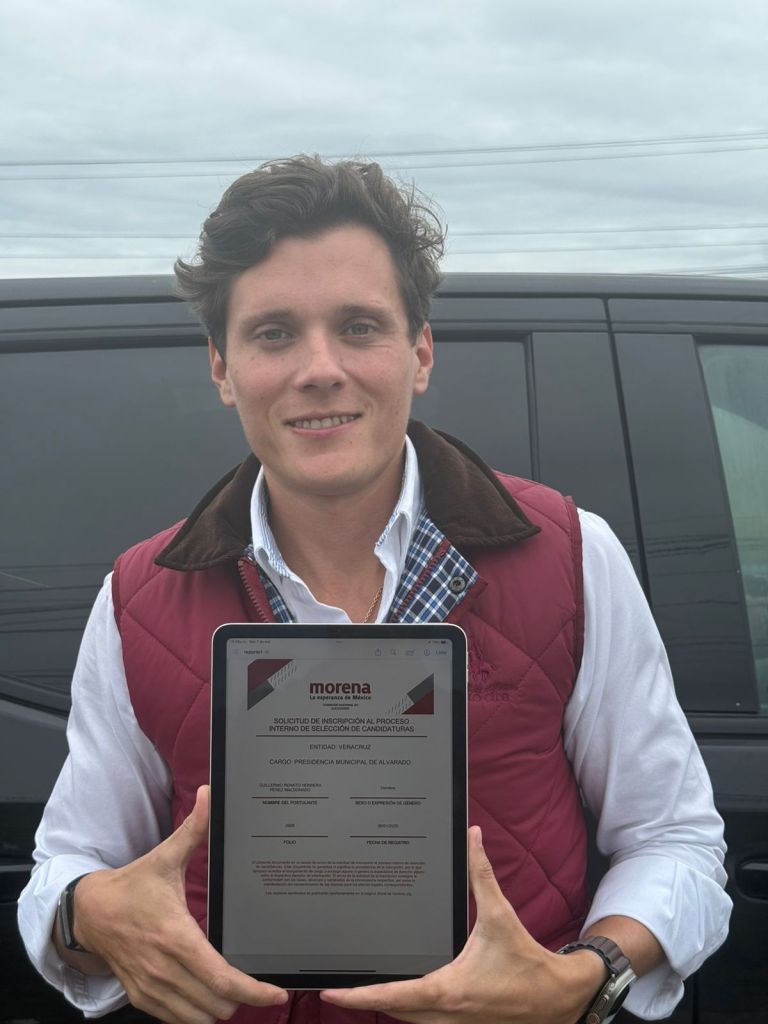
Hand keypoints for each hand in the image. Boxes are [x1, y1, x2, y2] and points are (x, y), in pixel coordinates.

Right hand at [71, 785, 287, 1023]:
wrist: (90, 913)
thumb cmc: (133, 886)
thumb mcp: (165, 857)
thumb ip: (193, 830)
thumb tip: (210, 796)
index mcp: (175, 936)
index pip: (221, 978)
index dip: (253, 990)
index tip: (277, 992)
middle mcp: (164, 969)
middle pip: (217, 1005)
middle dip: (242, 996)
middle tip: (256, 979)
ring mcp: (152, 988)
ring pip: (200, 1018)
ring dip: (220, 1006)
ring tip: (231, 985)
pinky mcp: (142, 999)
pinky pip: (179, 1020)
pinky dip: (197, 1011)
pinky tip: (206, 991)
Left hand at [320, 825, 605, 1023]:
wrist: (556, 998)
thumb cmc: (525, 961)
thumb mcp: (500, 915)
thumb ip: (481, 875)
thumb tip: (472, 838)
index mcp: (448, 990)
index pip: (392, 997)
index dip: (358, 997)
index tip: (331, 994)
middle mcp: (445, 1015)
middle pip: (392, 1014)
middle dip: (364, 1001)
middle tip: (338, 987)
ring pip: (407, 1022)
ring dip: (386, 1007)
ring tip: (360, 990)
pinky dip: (408, 1011)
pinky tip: (399, 995)